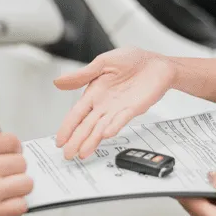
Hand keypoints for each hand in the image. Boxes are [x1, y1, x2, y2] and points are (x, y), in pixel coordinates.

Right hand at [0, 132, 32, 215]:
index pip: (10, 141)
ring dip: (19, 186)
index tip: (11, 152)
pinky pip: (20, 206)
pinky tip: (6, 204)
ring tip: (9, 189)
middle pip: (21, 162)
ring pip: (25, 183)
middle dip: (15, 167)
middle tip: (7, 172)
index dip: (13, 147)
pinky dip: (16, 205)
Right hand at [54, 48, 176, 158]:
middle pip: (86, 126)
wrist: (157, 64)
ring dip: (92, 140)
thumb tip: (58, 82)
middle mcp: (104, 105)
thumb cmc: (131, 60)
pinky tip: (106, 134)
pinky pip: (121, 119)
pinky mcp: (133, 109)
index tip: (59, 141)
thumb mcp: (102, 63)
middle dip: (76, 141)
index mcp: (94, 94)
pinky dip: (114, 126)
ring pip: (101, 128)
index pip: (76, 114)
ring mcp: (118, 109)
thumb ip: (81, 75)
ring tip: (83, 153)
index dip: (67, 127)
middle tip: (68, 155)